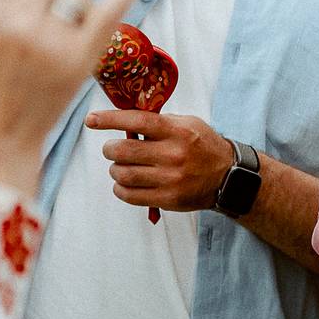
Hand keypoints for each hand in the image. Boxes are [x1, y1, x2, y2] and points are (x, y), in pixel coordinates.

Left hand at [84, 109, 239, 211]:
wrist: (228, 177)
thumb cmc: (203, 145)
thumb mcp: (187, 124)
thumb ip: (159, 122)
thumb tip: (125, 121)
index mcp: (177, 131)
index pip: (137, 121)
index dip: (110, 119)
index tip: (91, 119)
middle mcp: (173, 155)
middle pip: (123, 151)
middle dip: (109, 149)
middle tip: (111, 149)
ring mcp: (170, 179)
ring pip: (123, 174)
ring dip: (114, 169)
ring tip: (120, 167)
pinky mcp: (168, 199)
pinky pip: (130, 195)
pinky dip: (120, 188)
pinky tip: (125, 184)